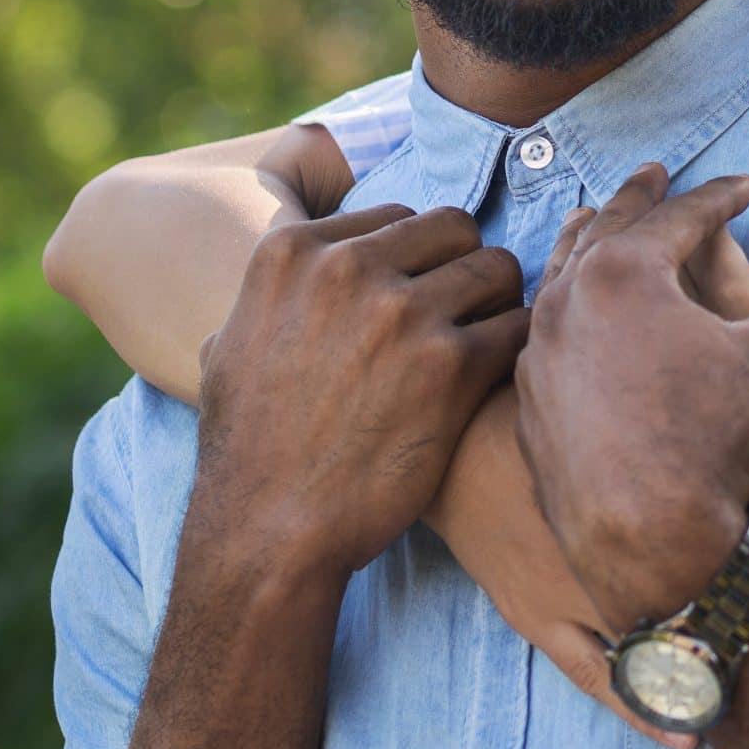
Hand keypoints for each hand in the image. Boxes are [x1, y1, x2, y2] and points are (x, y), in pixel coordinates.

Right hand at [192, 202, 526, 582]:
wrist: (269, 532)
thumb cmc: (248, 450)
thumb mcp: (230, 346)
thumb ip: (270, 294)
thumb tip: (288, 268)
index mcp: (293, 252)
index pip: (395, 217)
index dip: (415, 258)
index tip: (418, 296)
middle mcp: (347, 268)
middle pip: (454, 228)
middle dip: (465, 267)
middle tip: (464, 315)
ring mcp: (402, 312)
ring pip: (498, 268)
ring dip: (499, 305)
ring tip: (484, 346)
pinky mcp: (449, 365)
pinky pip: (518, 326)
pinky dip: (516, 350)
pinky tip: (495, 380)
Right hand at [424, 384, 702, 748]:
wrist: (445, 435)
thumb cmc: (535, 402)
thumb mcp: (611, 391)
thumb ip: (681, 392)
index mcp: (640, 494)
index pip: (732, 546)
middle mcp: (613, 551)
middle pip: (705, 600)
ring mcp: (574, 592)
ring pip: (658, 649)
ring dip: (710, 672)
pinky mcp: (536, 618)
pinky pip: (598, 680)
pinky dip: (644, 710)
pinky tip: (689, 739)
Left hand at [515, 164, 748, 630]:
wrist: (648, 544)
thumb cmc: (714, 444)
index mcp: (624, 272)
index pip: (679, 215)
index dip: (720, 196)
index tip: (746, 184)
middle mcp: (567, 300)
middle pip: (606, 227)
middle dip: (640, 197)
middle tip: (659, 173)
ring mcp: (540, 351)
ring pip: (560, 274)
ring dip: (586, 239)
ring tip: (598, 218)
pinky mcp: (529, 400)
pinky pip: (545, 329)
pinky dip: (566, 302)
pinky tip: (576, 311)